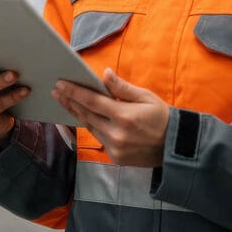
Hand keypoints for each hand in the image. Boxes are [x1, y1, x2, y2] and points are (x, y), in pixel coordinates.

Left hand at [52, 68, 169, 167]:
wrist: (175, 147)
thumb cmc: (162, 117)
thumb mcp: (146, 97)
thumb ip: (122, 88)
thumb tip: (105, 74)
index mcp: (124, 116)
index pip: (92, 101)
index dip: (74, 92)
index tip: (60, 84)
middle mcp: (116, 133)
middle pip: (86, 114)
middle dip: (70, 101)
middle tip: (56, 91)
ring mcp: (115, 148)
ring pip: (90, 127)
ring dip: (77, 113)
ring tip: (65, 101)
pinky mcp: (116, 157)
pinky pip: (99, 138)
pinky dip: (91, 126)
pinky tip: (83, 116)